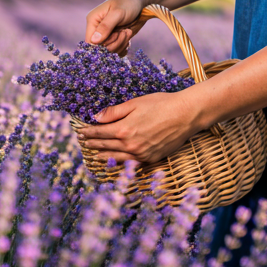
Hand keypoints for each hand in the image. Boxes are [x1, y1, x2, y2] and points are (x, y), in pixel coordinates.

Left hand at [77, 91, 200, 163]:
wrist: (186, 114)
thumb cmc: (161, 104)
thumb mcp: (134, 103)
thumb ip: (113, 112)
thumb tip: (95, 117)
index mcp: (124, 130)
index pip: (99, 133)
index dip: (88, 132)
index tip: (80, 132)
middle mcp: (130, 145)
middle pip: (105, 145)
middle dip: (93, 144)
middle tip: (83, 143)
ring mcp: (141, 154)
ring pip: (116, 157)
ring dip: (103, 156)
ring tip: (94, 156)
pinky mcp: (152, 158)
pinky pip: (131, 163)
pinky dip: (120, 162)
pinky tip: (116, 161)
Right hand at [85, 0, 148, 55]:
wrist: (140, 2)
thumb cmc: (128, 3)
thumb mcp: (117, 13)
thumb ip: (105, 26)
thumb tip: (94, 41)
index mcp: (93, 21)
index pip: (90, 41)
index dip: (102, 45)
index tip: (115, 35)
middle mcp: (97, 29)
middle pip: (100, 49)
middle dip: (115, 43)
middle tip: (124, 32)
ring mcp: (106, 35)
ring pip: (109, 51)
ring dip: (121, 44)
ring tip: (127, 32)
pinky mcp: (114, 40)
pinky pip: (116, 52)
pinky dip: (123, 48)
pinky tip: (128, 37)